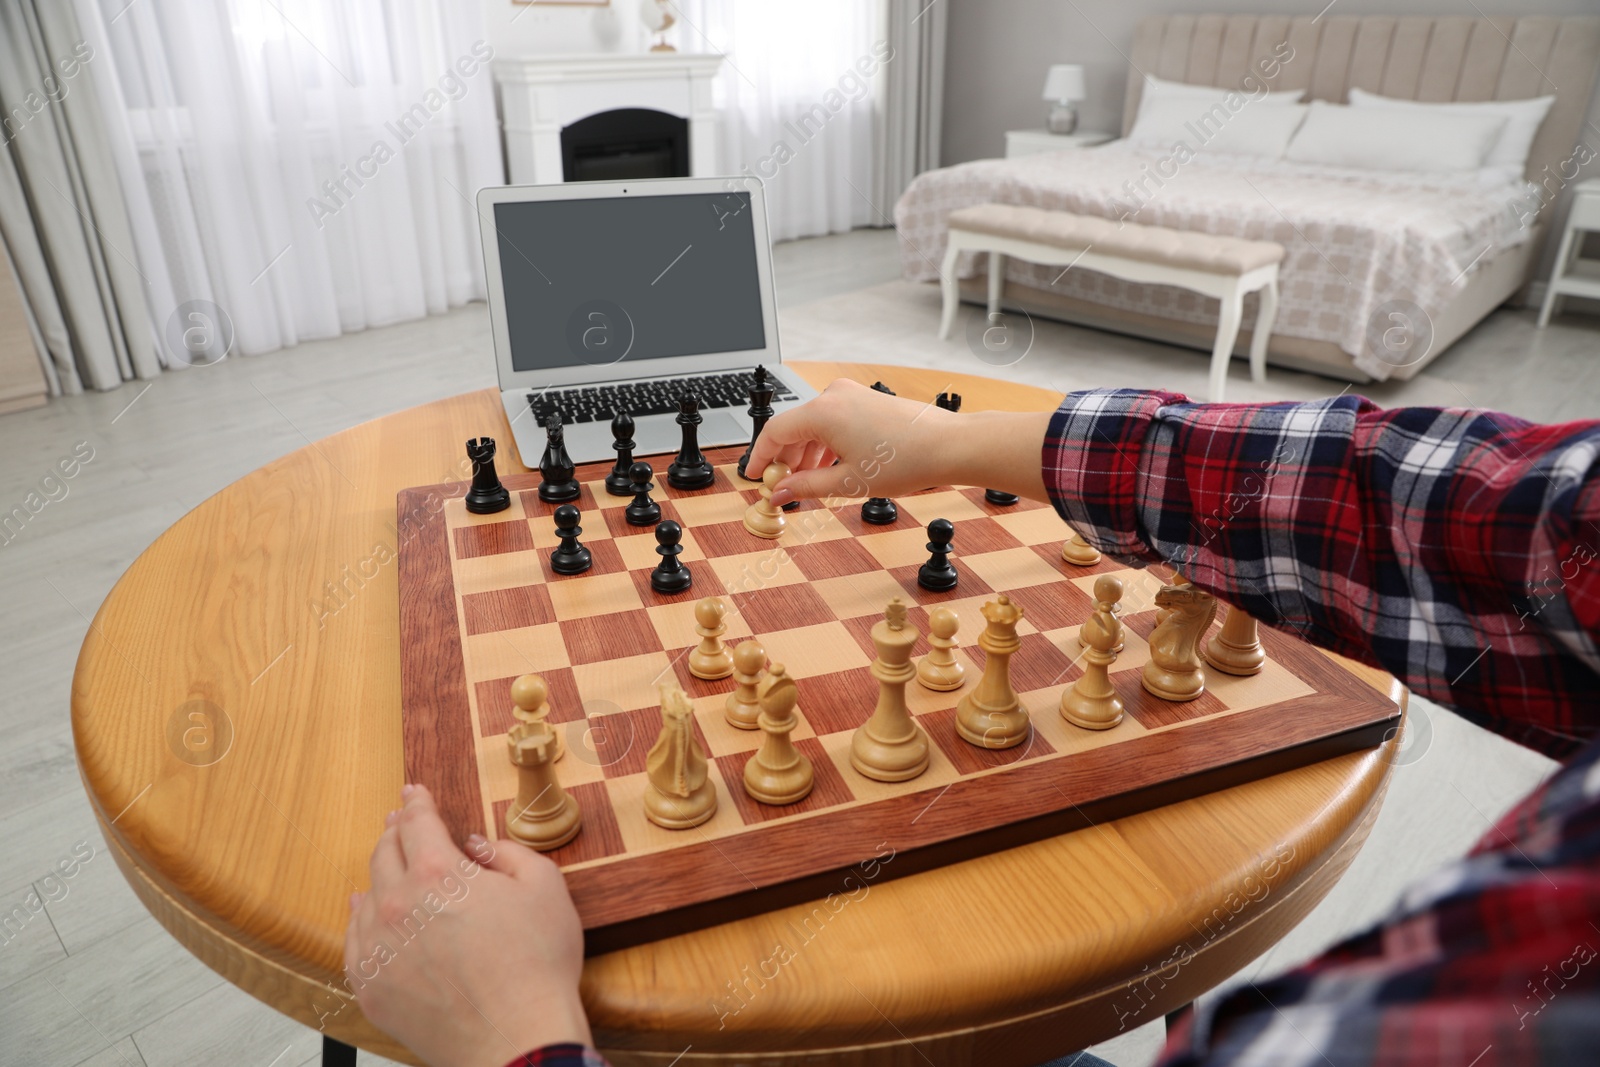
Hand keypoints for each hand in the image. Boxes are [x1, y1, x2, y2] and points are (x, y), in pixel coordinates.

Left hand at [345, 785, 591, 1066]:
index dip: (417, 802)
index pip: (418, 823)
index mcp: (440, 873)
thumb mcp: (545, 887)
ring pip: (366, 894)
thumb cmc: (537, 966)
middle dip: (394, 832)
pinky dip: (358, 918)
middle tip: (399, 822)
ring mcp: (380, 948)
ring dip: (378, 873)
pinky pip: (354, 941)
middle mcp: (399, 904)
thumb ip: (508, 853)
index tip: (413, 793)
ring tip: (386, 864)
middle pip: (385, 853)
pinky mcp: (373, 987)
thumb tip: (478, 848)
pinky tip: (363, 910)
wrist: (516, 1039)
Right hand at [744, 378, 1051, 505]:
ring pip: (814, 424)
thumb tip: (779, 493)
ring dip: (806, 453)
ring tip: (809, 483)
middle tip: (782, 487)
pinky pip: (833, 420)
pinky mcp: (866, 400)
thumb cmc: (905, 460)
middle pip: (793, 427)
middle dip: (784, 459)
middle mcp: (833, 395)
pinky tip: (832, 467)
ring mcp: (851, 394)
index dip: (760, 457)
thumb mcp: (847, 482)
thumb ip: (805, 486)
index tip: (754, 477)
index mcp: (822, 412)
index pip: (774, 432)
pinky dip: (825, 443)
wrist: (948, 445)